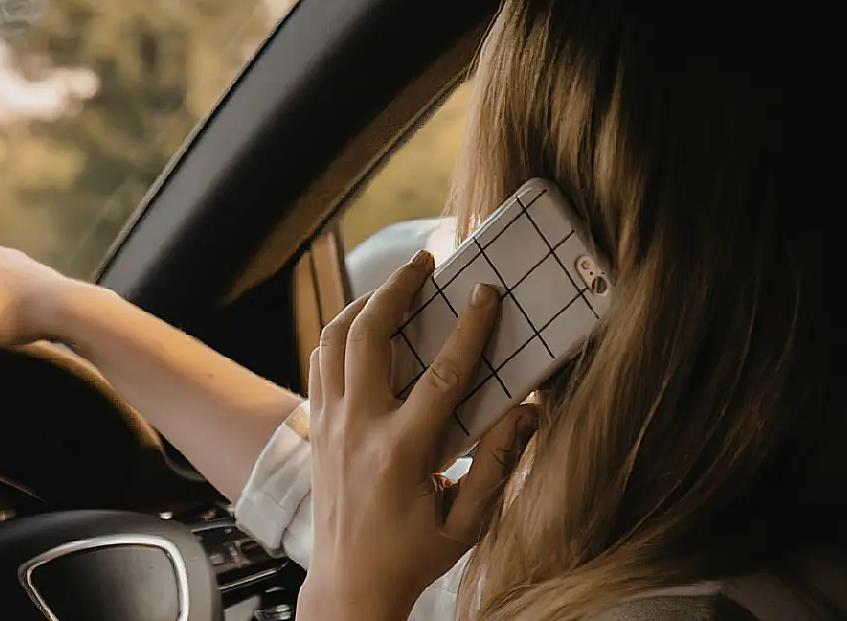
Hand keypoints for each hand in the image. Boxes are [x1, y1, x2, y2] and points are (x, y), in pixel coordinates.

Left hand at [299, 251, 538, 619]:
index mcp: (401, 453)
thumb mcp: (468, 523)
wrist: (348, 584)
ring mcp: (331, 424)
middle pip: (368, 335)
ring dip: (363, 303)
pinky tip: (365, 326)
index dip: (469, 328)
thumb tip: (528, 411)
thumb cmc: (413, 556)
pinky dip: (342, 333)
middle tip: (426, 262)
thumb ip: (498, 465)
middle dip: (397, 288)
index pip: (441, 374)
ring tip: (394, 285)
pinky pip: (321, 361)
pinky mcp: (318, 426)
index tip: (487, 291)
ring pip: (334, 340)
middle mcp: (358, 428)